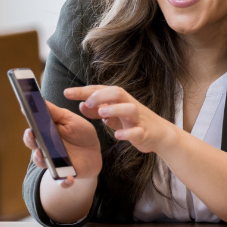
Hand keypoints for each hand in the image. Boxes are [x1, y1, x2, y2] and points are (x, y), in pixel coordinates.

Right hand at [22, 100, 102, 187]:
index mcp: (45, 135)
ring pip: (43, 163)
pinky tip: (69, 179)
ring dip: (42, 160)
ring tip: (43, 154)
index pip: (32, 132)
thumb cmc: (79, 133)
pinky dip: (64, 182)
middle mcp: (46, 149)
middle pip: (33, 147)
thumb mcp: (69, 119)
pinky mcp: (65, 175)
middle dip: (31, 142)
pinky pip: (61, 181)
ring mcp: (54, 163)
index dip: (29, 127)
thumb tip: (37, 99)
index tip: (26, 119)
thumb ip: (54, 112)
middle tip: (33, 135)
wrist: (93, 152)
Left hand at [64, 85, 181, 153]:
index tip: (67, 93)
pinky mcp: (144, 132)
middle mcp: (129, 105)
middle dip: (101, 95)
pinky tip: (117, 136)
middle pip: (117, 92)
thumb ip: (97, 110)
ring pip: (130, 109)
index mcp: (120, 99)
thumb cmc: (133, 121)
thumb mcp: (113, 114)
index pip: (100, 90)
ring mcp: (138, 118)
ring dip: (115, 109)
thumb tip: (81, 105)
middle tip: (87, 101)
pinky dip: (127, 133)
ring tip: (102, 113)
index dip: (83, 91)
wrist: (159, 134)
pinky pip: (137, 131)